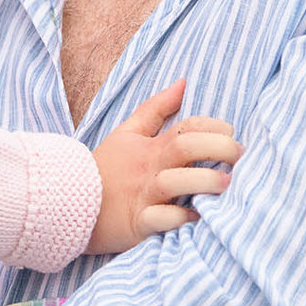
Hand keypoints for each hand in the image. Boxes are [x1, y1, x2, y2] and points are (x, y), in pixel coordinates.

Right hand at [87, 81, 243, 254]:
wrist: (66, 201)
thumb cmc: (105, 168)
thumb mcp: (127, 133)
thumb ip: (156, 109)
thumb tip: (183, 82)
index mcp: (150, 146)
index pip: (186, 126)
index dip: (213, 126)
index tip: (231, 133)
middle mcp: (149, 168)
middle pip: (184, 147)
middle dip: (217, 147)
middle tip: (239, 156)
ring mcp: (142, 195)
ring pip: (174, 183)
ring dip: (203, 182)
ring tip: (225, 185)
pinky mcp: (136, 223)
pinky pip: (159, 220)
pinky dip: (178, 219)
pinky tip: (197, 219)